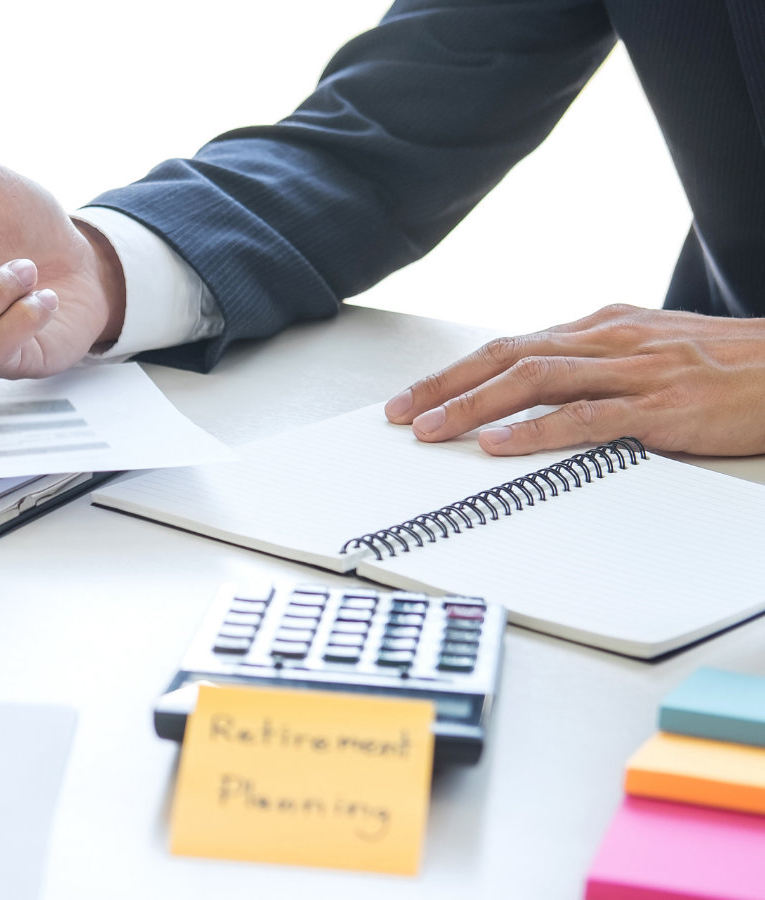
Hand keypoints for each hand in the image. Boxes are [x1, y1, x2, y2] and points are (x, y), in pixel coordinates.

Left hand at [385, 303, 764, 455]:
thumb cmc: (728, 368)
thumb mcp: (650, 353)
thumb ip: (593, 367)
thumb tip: (534, 390)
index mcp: (602, 327)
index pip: (510, 346)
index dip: (454, 372)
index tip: (412, 396)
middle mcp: (609, 340)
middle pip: (507, 356)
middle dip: (445, 386)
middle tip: (400, 413)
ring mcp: (635, 372)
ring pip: (533, 381)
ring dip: (472, 407)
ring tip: (430, 430)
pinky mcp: (662, 408)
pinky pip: (586, 418)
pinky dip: (535, 431)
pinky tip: (499, 445)